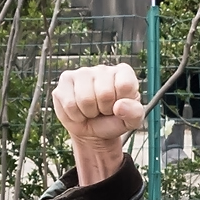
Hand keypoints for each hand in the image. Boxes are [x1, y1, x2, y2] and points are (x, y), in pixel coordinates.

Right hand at [52, 63, 145, 185]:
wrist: (92, 130)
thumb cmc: (114, 120)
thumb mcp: (132, 121)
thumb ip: (134, 113)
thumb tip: (119, 106)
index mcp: (124, 73)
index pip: (125, 86)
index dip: (121, 104)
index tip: (118, 107)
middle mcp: (103, 68)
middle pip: (105, 94)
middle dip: (104, 110)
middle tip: (103, 110)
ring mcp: (82, 72)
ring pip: (85, 99)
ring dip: (89, 113)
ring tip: (92, 110)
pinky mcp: (65, 80)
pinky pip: (69, 104)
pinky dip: (75, 115)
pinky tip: (78, 111)